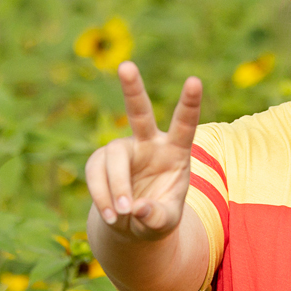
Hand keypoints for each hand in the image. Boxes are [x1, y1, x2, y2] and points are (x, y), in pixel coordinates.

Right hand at [84, 62, 201, 240]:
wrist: (132, 224)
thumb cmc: (157, 217)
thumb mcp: (165, 223)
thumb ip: (157, 217)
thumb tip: (138, 209)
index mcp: (176, 151)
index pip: (184, 124)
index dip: (189, 104)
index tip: (194, 80)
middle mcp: (149, 143)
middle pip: (140, 112)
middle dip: (133, 89)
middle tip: (126, 66)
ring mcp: (123, 149)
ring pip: (113, 156)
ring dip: (116, 186)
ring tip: (120, 215)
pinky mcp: (101, 161)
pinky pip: (96, 173)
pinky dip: (102, 196)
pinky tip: (110, 215)